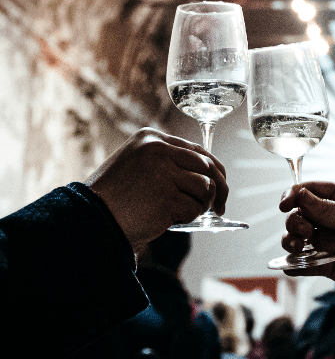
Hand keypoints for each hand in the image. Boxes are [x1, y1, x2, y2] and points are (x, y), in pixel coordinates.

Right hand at [86, 127, 227, 251]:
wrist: (91, 218)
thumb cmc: (113, 199)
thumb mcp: (136, 167)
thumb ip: (166, 165)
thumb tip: (206, 178)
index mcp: (151, 139)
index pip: (196, 150)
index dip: (213, 169)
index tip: (219, 183)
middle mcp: (159, 150)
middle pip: (207, 166)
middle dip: (219, 188)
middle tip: (219, 207)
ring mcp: (163, 173)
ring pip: (205, 187)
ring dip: (200, 205)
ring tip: (181, 213)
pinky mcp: (167, 197)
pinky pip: (195, 208)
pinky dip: (189, 217)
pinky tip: (170, 219)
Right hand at [279, 181, 334, 295]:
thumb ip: (329, 210)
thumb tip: (300, 195)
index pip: (311, 190)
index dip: (294, 194)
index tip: (285, 204)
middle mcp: (332, 218)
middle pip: (300, 214)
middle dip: (296, 221)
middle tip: (306, 231)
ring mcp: (328, 240)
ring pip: (298, 238)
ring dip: (292, 241)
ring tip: (299, 246)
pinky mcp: (327, 263)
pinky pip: (305, 263)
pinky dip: (294, 264)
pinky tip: (290, 266)